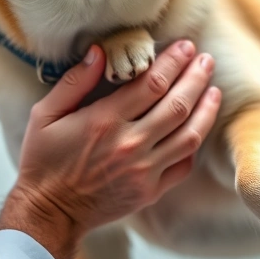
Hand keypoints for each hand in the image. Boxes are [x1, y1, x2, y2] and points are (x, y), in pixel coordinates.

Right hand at [0, 40, 219, 258]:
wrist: (49, 212)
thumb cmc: (44, 160)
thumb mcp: (46, 115)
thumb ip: (74, 81)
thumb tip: (99, 51)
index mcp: (105, 121)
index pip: (152, 83)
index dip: (173, 62)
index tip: (185, 46)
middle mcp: (130, 144)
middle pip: (178, 105)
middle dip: (196, 78)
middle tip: (206, 59)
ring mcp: (144, 170)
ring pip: (189, 135)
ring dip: (206, 109)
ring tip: (215, 90)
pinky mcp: (150, 191)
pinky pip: (183, 165)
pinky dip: (194, 145)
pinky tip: (199, 128)